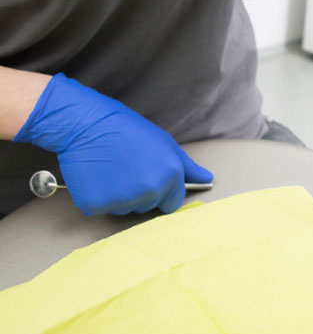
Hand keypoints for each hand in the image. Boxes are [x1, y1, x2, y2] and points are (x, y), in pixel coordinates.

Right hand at [14, 73, 212, 214]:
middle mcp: (149, 191)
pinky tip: (95, 175)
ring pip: (124, 209)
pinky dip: (96, 196)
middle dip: (139, 193)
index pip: (172, 203)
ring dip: (118, 196)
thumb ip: (186, 166)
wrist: (85, 123)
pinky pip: (100, 208)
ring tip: (111, 169)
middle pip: (147, 207)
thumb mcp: (163, 142)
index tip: (149, 178)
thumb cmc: (124, 128)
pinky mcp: (96, 205)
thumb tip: (206, 179)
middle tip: (127, 168)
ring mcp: (122, 200)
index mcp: (170, 176)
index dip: (162, 192)